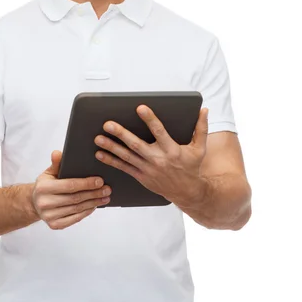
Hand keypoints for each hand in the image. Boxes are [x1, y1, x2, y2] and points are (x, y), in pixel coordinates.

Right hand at [31, 150, 111, 229]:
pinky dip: (86, 212)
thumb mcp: (49, 172)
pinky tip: (94, 206)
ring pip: (77, 209)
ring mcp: (49, 216)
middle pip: (75, 198)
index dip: (86, 183)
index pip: (70, 185)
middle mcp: (45, 203)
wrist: (34, 203)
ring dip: (93, 203)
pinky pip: (75, 219)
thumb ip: (56, 163)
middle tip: (107, 189)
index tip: (100, 181)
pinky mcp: (54, 225)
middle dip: (94, 193)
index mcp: (43, 187)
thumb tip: (58, 153)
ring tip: (105, 197)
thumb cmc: (45, 185)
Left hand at [94, 106, 208, 206]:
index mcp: (172, 149)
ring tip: (98, 138)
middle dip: (121, 134)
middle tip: (108, 124)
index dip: (150, 119)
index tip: (140, 108)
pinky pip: (124, 168)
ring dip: (111, 147)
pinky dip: (111, 161)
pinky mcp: (141, 177)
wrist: (188, 192)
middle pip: (136, 144)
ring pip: (126, 156)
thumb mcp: (200, 148)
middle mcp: (158, 159)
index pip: (159, 131)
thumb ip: (201, 128)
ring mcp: (148, 169)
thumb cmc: (192, 167)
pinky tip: (100, 154)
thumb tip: (204, 110)